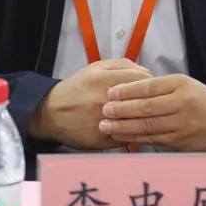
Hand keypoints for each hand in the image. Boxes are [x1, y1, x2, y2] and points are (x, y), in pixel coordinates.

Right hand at [29, 59, 150, 149]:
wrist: (52, 113)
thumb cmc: (78, 88)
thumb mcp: (96, 68)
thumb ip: (122, 66)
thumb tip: (147, 72)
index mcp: (104, 80)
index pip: (142, 81)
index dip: (152, 85)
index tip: (153, 88)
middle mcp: (105, 101)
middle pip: (142, 102)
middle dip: (151, 102)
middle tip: (153, 103)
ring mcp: (105, 122)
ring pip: (137, 121)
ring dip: (145, 119)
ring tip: (146, 116)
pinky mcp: (104, 139)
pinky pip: (128, 136)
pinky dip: (134, 132)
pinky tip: (134, 128)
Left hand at [99, 74, 205, 151]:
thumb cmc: (196, 97)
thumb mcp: (181, 83)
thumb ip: (157, 85)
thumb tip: (126, 87)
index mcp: (180, 85)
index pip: (150, 87)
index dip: (128, 90)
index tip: (111, 92)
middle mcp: (181, 104)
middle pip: (147, 108)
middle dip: (122, 110)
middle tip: (104, 111)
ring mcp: (181, 125)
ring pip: (148, 126)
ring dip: (124, 127)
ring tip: (106, 126)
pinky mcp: (181, 142)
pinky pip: (154, 140)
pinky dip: (136, 139)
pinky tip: (121, 137)